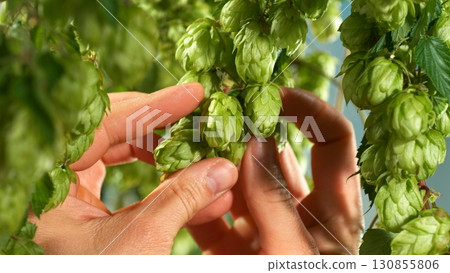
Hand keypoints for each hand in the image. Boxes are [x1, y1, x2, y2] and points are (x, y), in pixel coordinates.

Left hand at [28, 83, 238, 253]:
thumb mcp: (140, 241)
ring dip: (171, 158)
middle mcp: (60, 182)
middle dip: (165, 127)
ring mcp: (77, 196)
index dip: (154, 105)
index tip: (194, 94)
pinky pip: (132, 183)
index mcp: (53, 182)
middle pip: (114, 131)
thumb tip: (223, 169)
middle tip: (201, 120)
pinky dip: (165, 183)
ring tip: (209, 160)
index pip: (103, 121)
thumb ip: (182, 199)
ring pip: (126, 156)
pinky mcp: (94, 211)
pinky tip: (197, 189)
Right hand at [187, 88, 362, 253]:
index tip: (274, 94)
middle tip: (221, 106)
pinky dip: (193, 197)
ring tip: (193, 136)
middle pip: (274, 156)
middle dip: (247, 131)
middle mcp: (297, 212)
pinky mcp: (230, 243)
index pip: (334, 141)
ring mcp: (261, 227)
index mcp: (334, 210)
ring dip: (214, 162)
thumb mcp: (295, 250)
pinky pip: (208, 212)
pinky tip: (178, 179)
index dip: (310, 110)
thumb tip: (254, 141)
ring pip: (236, 182)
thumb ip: (274, 200)